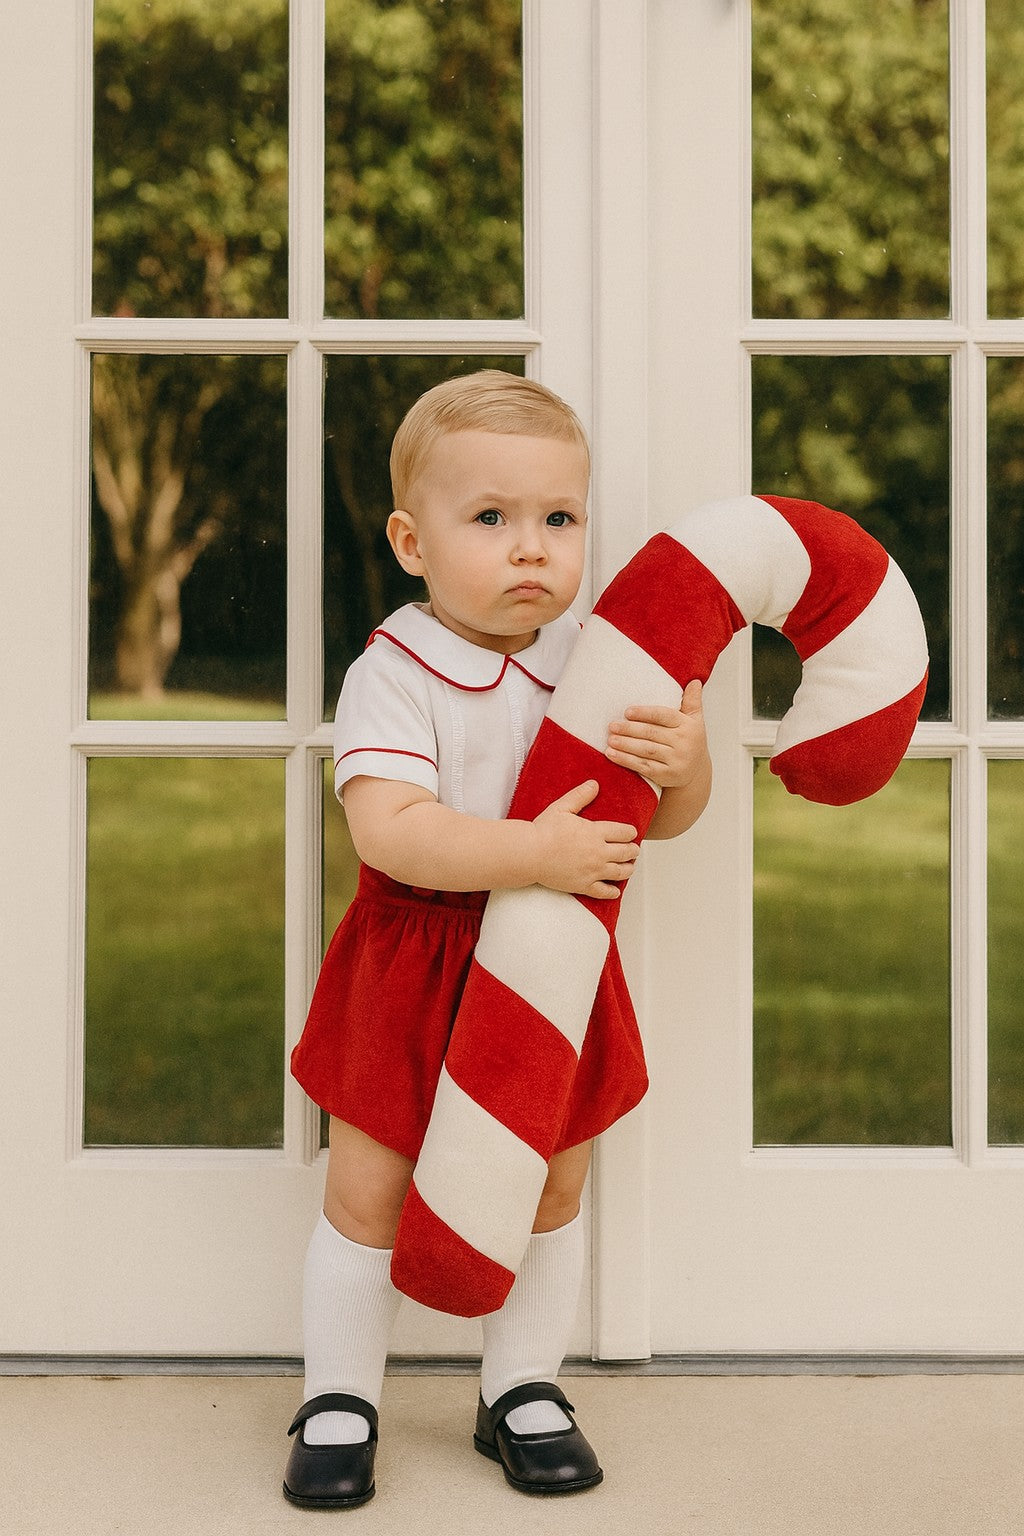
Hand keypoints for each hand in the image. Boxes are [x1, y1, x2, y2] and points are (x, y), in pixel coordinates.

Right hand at [531, 779, 639, 899]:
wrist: (529, 854)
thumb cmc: (543, 831)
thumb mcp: (562, 808)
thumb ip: (580, 796)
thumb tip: (594, 784)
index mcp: (595, 833)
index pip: (624, 833)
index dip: (630, 833)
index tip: (631, 833)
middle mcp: (599, 853)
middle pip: (627, 853)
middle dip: (633, 851)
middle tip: (633, 850)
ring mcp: (593, 871)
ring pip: (621, 872)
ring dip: (628, 869)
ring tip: (629, 866)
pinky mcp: (584, 886)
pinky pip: (604, 892)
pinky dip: (613, 892)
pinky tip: (615, 890)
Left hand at [606, 679, 707, 789]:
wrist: (696, 772)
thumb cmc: (690, 741)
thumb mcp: (695, 720)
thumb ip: (692, 701)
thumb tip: (694, 681)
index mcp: (689, 726)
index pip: (664, 716)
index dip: (645, 713)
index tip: (627, 712)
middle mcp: (684, 743)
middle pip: (652, 733)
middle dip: (630, 729)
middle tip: (612, 726)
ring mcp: (676, 761)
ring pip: (646, 750)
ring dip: (625, 745)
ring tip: (610, 739)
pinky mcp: (666, 776)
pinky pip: (643, 766)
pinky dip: (626, 760)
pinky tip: (612, 754)